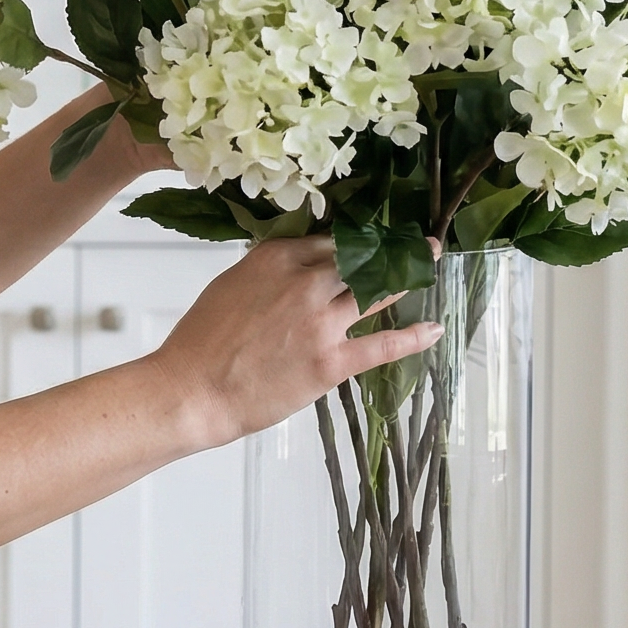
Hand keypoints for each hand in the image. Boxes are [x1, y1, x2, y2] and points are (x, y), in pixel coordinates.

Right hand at [153, 233, 440, 448]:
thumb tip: (298, 264)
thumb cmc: (202, 340)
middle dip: (391, 249)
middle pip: (360, 259)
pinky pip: (382, 345)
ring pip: (376, 292)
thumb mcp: (232, 283)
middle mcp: (305, 282)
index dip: (358, 241)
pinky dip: (413, 337)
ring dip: (408, 277)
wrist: (192, 389)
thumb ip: (270, 269)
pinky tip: (434, 329)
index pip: (330, 240)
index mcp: (277, 257)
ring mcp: (322, 321)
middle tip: (416, 244)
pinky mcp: (331, 362)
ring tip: (431, 264)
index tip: (375, 238)